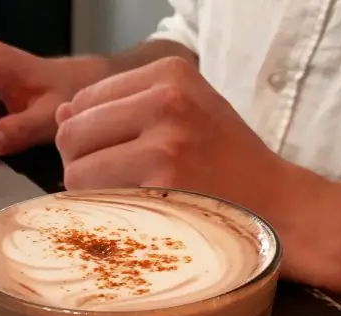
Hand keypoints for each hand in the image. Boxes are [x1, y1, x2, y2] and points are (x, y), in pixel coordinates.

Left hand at [55, 57, 292, 220]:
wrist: (278, 206)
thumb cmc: (227, 162)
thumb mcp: (185, 114)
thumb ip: (123, 108)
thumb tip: (62, 114)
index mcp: (170, 74)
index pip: (83, 101)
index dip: (86, 136)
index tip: (114, 155)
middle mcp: (166, 100)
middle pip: (71, 135)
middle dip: (79, 164)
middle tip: (112, 184)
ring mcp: (164, 144)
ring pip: (76, 172)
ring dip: (89, 195)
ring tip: (126, 200)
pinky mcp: (161, 187)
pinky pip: (95, 203)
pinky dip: (102, 214)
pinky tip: (132, 215)